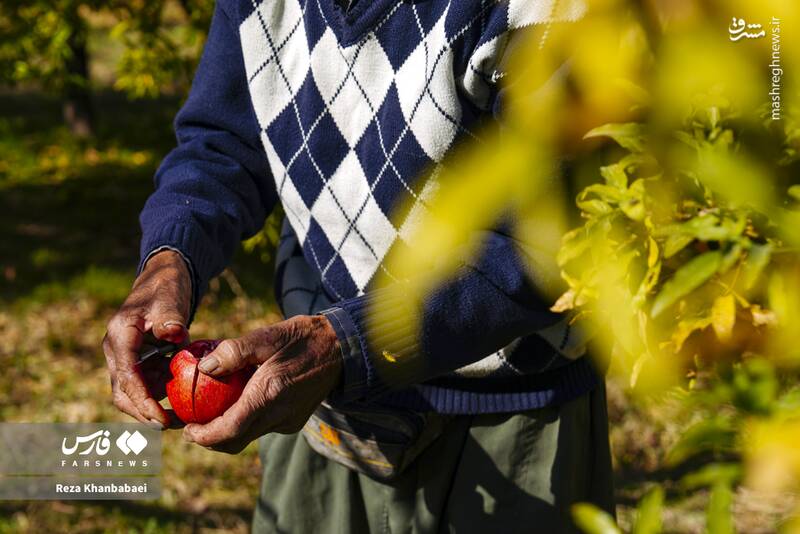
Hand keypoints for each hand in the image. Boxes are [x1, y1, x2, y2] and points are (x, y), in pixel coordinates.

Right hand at [103, 250, 191, 427]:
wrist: (162, 279)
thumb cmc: (166, 288)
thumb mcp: (169, 300)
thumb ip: (170, 319)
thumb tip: (174, 335)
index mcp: (120, 336)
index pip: (128, 377)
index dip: (143, 401)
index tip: (162, 419)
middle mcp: (117, 350)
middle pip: (123, 392)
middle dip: (143, 412)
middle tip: (170, 425)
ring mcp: (126, 356)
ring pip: (133, 391)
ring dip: (153, 404)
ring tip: (181, 415)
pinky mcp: (137, 360)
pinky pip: (145, 383)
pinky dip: (160, 392)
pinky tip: (182, 397)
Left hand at [182, 315, 341, 452]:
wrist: (341, 348)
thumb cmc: (302, 338)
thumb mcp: (266, 336)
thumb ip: (232, 352)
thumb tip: (203, 368)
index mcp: (269, 395)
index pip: (229, 431)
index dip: (203, 436)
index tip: (186, 429)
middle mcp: (279, 415)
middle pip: (235, 441)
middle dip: (209, 439)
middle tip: (190, 425)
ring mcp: (288, 421)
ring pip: (248, 436)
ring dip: (227, 430)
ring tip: (210, 411)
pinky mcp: (294, 421)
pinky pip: (262, 428)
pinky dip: (245, 422)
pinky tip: (238, 402)